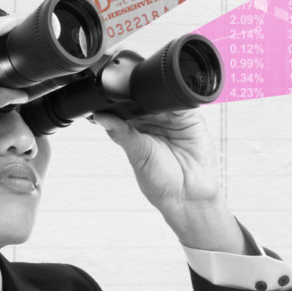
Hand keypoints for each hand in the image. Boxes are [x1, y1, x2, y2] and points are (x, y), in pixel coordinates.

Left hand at [91, 108, 245, 252]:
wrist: (189, 196)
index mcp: (136, 127)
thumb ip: (121, 133)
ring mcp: (173, 117)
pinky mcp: (191, 116)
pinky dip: (175, 97)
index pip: (124, 106)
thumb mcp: (137, 155)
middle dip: (137, 95)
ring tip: (152, 109)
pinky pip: (182, 99)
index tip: (107, 95)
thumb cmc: (161, 182)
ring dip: (156, 94)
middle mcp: (154, 120)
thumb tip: (100, 116)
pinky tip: (169, 105)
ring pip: (161, 94)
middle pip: (142, 96)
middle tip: (131, 98)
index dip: (116, 100)